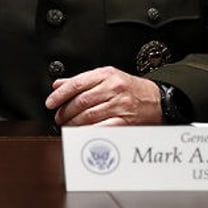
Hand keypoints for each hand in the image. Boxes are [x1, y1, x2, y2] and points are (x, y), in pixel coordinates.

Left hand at [45, 66, 162, 126]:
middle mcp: (113, 88)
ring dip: (73, 123)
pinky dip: (88, 131)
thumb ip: (80, 81)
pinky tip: (81, 132)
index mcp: (105, 75)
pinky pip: (102, 128)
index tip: (50, 103)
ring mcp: (120, 105)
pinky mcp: (125, 121)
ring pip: (89, 115)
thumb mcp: (106, 77)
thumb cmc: (129, 88)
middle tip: (58, 117)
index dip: (60, 95)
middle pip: (81, 102)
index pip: (76, 84)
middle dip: (65, 112)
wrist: (157, 99)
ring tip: (67, 125)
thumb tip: (58, 85)